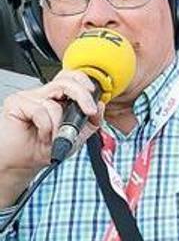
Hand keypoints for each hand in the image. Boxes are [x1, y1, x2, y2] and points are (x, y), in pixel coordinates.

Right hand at [0, 70, 101, 204]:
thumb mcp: (76, 137)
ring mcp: (29, 97)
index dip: (84, 82)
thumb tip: (100, 106)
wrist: (24, 162)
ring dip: (59, 126)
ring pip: (55, 103)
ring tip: (53, 138)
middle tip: (89, 111)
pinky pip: (40, 112)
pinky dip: (46, 128)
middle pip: (66, 81)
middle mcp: (43, 94)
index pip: (71, 78)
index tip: (95, 98)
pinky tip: (41, 136)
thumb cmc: (44, 148)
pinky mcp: (16, 102)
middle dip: (82, 96)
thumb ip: (90, 123)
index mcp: (57, 98)